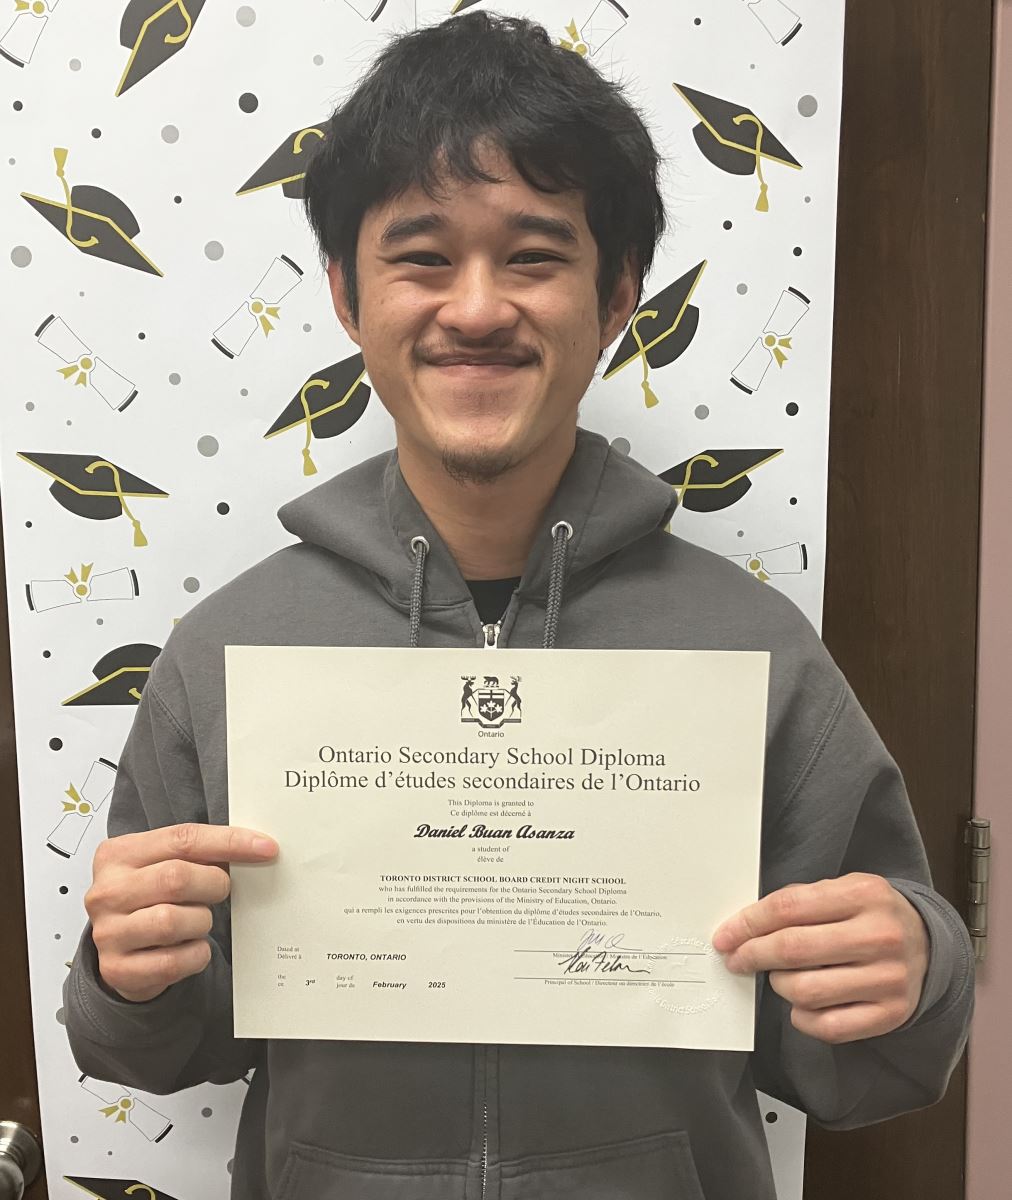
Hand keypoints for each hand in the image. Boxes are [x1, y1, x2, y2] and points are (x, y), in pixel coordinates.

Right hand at [85, 823, 278, 1002]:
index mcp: (118, 854)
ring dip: (201, 921)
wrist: (120, 951)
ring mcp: (108, 932)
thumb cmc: (150, 900)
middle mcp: (107, 892)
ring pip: (172, 921)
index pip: (181, 839)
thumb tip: (254, 847)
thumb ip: (198, 853)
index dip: (228, 841)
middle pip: (175, 878)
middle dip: (213, 885)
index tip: (264, 848)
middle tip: (220, 890)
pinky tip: (192, 947)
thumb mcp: (163, 865)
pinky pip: (172, 961)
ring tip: (198, 921)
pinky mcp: (118, 969)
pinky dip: (195, 954)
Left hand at [712, 873, 929, 1043]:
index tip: (724, 937)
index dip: (748, 924)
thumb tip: (742, 928)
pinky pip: (827, 1027)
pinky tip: (802, 1004)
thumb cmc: (867, 914)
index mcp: (863, 894)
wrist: (926, 943)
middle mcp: (880, 936)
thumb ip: (798, 902)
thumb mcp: (840, 889)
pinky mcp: (891, 1014)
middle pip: (793, 950)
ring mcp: (889, 978)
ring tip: (782, 976)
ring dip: (779, 985)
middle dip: (752, 955)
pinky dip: (802, 1018)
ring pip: (805, 991)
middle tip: (736, 959)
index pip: (788, 908)